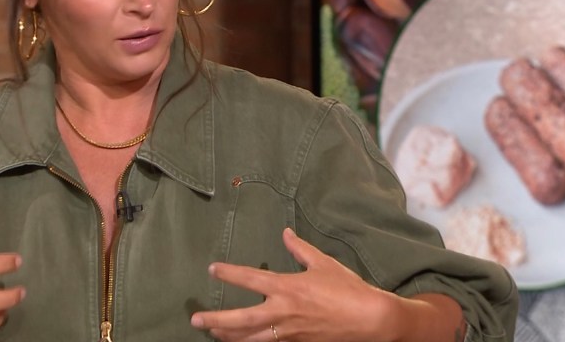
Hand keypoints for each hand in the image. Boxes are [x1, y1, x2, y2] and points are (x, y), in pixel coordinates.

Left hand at [190, 228, 395, 341]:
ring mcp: (288, 332)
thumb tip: (285, 233)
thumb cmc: (348, 288)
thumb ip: (300, 249)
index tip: (212, 269)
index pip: (250, 279)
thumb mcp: (323, 263)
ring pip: (250, 338)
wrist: (369, 319)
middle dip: (216, 320)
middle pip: (241, 320)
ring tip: (212, 332)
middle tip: (196, 319)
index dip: (229, 274)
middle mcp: (283, 312)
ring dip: (228, 336)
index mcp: (288, 288)